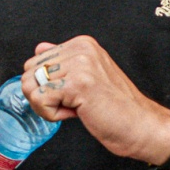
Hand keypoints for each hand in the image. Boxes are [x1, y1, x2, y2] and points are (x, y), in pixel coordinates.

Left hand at [21, 36, 169, 164]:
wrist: (140, 126)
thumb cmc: (116, 108)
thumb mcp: (88, 75)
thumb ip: (63, 61)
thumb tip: (38, 49)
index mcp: (82, 44)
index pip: (36, 60)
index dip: (46, 85)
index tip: (71, 95)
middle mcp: (81, 49)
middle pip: (29, 72)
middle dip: (43, 95)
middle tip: (71, 105)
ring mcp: (80, 64)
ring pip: (31, 86)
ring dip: (47, 106)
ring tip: (74, 108)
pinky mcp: (77, 84)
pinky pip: (40, 100)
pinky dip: (51, 114)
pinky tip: (76, 113)